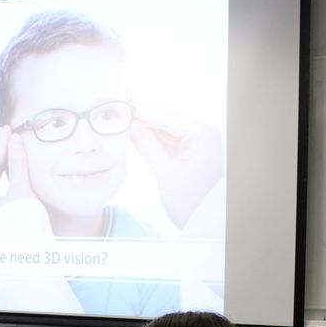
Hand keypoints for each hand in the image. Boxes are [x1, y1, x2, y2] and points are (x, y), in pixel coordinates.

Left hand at [0, 127, 37, 233]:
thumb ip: (18, 165)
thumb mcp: (22, 191)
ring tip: (13, 147)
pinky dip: (12, 180)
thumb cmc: (26, 228)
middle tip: (10, 133)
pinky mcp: (2, 221)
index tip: (8, 128)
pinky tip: (17, 170)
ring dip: (7, 166)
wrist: (33, 262)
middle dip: (2, 154)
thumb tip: (16, 141)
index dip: (0, 145)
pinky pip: (5, 194)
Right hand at [131, 113, 222, 228]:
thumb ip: (147, 146)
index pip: (168, 116)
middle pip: (166, 120)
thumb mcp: (166, 172)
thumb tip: (131, 126)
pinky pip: (167, 141)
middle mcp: (202, 134)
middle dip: (143, 117)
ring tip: (123, 120)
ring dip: (145, 127)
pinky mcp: (188, 153)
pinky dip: (151, 139)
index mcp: (202, 135)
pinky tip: (135, 134)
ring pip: (165, 130)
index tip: (124, 104)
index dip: (144, 110)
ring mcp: (196, 143)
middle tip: (119, 109)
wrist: (205, 222)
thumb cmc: (191, 201)